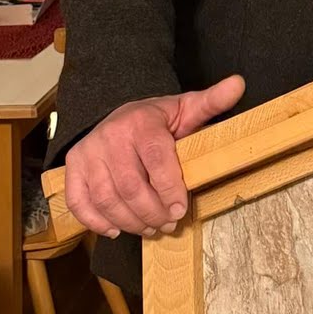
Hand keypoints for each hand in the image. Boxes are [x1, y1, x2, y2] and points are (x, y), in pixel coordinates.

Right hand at [64, 74, 244, 237]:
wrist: (116, 114)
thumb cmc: (156, 118)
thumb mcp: (185, 108)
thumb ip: (211, 101)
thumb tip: (238, 84)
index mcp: (142, 122)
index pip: (156, 159)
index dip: (169, 189)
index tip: (181, 209)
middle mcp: (111, 136)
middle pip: (131, 186)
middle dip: (152, 212)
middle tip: (168, 224)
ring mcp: (89, 153)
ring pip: (107, 199)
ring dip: (130, 221)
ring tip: (150, 228)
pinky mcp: (73, 168)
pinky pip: (80, 202)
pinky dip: (97, 222)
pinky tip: (117, 228)